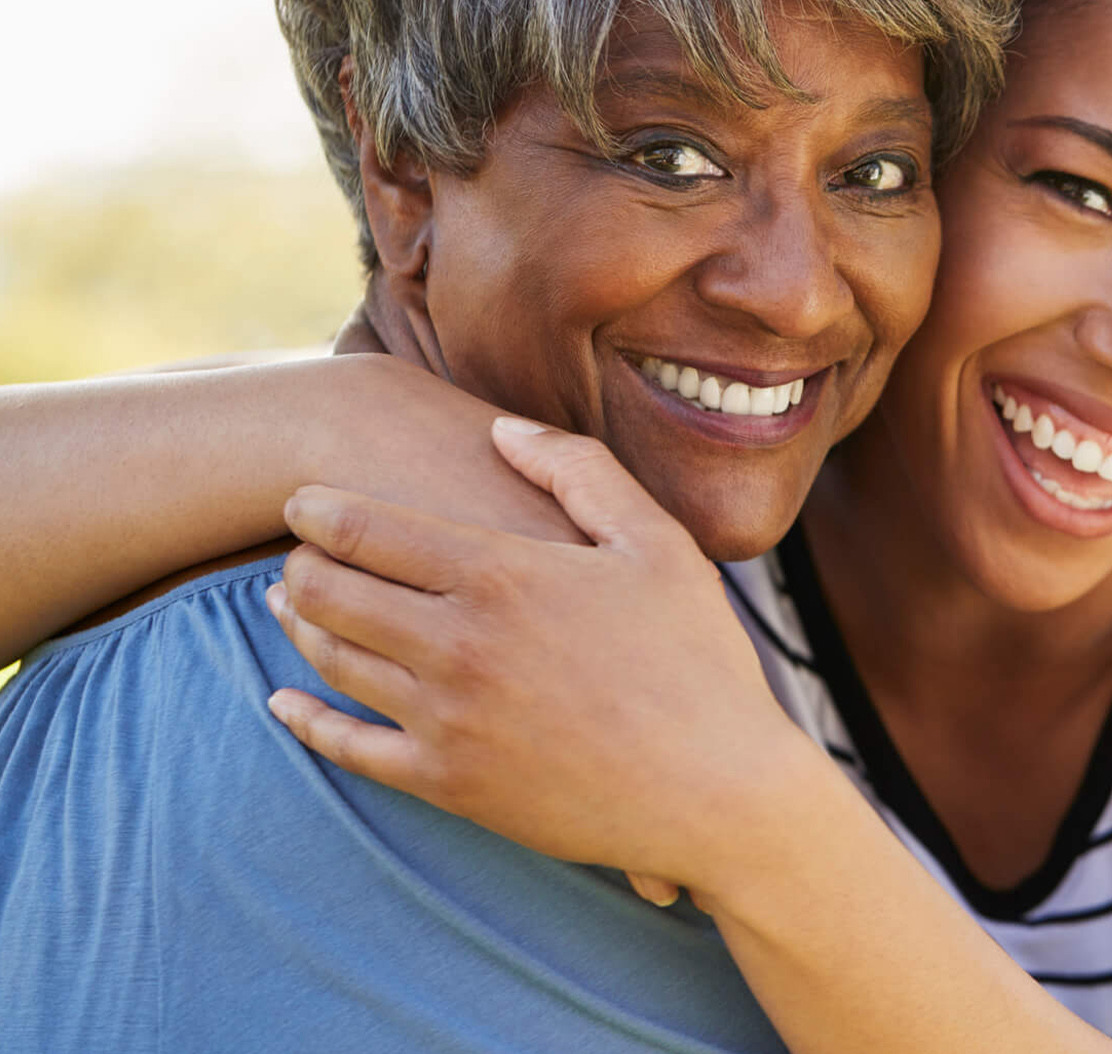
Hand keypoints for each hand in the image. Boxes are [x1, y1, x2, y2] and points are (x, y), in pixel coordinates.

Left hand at [263, 418, 812, 900]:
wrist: (717, 790)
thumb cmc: (697, 657)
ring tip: (290, 603)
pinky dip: (303, 720)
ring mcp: (446, 719)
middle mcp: (456, 644)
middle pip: (328, 592)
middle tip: (298, 551)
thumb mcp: (656, 541)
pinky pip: (348, 748)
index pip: (367, 529)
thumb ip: (576, 472)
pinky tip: (283, 703)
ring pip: (331, 661)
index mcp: (502, 574)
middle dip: (300, 563)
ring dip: (298, 625)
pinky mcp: (448, 783)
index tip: (301, 501)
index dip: (318, 510)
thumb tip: (499, 431)